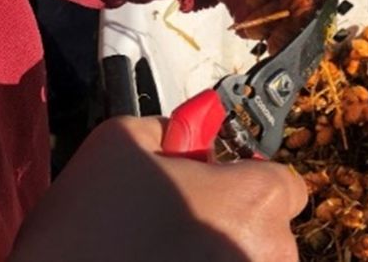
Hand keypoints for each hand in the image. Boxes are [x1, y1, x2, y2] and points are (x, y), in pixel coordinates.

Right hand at [8, 117, 306, 260]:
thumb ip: (172, 126)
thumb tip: (198, 120)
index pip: (281, 181)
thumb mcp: (119, 144)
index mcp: (257, 199)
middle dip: (231, 218)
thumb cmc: (85, 233)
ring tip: (160, 249)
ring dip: (219, 251)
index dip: (241, 178)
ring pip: (249, 257)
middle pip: (268, 224)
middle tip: (175, 218)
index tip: (210, 183)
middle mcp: (271, 250)